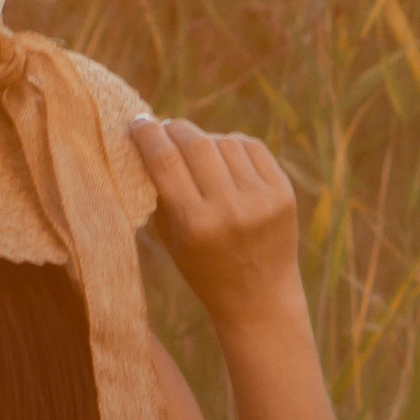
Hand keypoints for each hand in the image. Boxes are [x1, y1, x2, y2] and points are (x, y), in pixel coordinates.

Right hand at [133, 118, 302, 326]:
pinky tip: (223, 158)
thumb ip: (159, 192)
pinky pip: (251, 147)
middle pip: (195, 143)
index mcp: (196, 224)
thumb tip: (148, 141)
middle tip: (164, 128)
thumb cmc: (203, 268)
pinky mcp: (283, 192)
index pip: (164, 161)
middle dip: (175, 128)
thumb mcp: (171, 238)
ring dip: (204, 140)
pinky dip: (232, 145)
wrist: (259, 297)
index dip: (147, 134)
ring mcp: (261, 199)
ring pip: (224, 142)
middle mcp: (230, 210)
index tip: (137, 122)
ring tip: (196, 153)